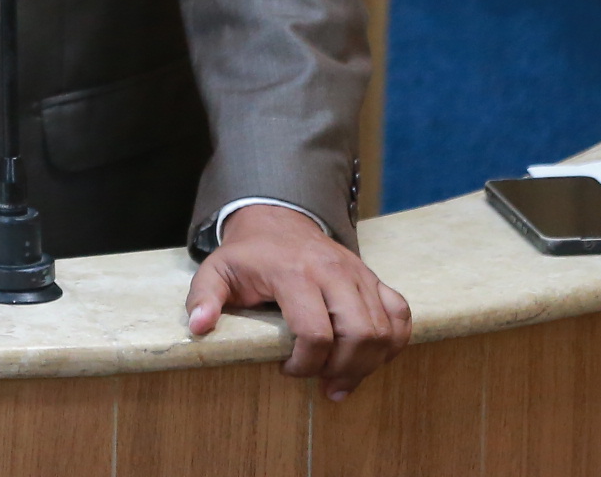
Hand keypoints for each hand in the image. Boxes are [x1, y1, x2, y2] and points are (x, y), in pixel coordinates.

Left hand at [184, 203, 410, 400]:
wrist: (277, 219)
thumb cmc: (247, 254)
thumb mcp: (216, 270)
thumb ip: (204, 296)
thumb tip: (199, 328)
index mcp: (294, 273)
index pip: (315, 333)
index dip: (304, 365)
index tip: (286, 370)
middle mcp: (334, 272)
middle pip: (359, 334)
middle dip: (342, 369)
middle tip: (321, 381)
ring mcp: (359, 273)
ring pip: (383, 330)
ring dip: (367, 364)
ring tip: (341, 378)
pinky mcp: (373, 278)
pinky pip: (401, 314)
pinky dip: (393, 342)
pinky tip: (370, 359)